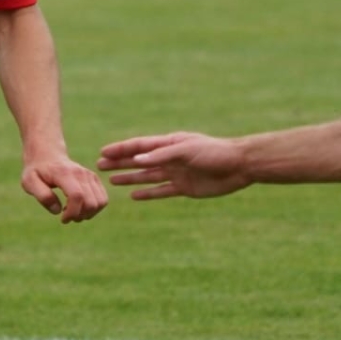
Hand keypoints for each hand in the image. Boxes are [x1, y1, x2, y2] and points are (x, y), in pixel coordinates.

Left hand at [21, 155, 108, 223]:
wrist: (47, 155)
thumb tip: (57, 210)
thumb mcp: (29, 182)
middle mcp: (81, 173)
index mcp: (64, 174)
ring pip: (100, 202)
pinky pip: (103, 199)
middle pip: (91, 202)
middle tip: (66, 217)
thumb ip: (42, 196)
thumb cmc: (36, 171)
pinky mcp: (94, 179)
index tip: (62, 218)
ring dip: (88, 214)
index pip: (77, 196)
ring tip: (73, 212)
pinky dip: (94, 209)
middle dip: (80, 216)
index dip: (72, 212)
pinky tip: (80, 208)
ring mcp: (90, 175)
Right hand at [98, 132, 249, 199]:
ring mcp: (176, 173)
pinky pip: (161, 191)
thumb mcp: (186, 150)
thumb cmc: (214, 152)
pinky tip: (134, 195)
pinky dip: (148, 193)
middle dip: (120, 163)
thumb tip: (137, 160)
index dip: (121, 149)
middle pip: (140, 161)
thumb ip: (161, 155)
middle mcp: (170, 158)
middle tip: (100, 166)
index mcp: (169, 144)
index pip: (140, 146)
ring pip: (147, 176)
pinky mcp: (184, 188)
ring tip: (112, 180)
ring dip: (130, 177)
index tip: (103, 152)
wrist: (240, 166)